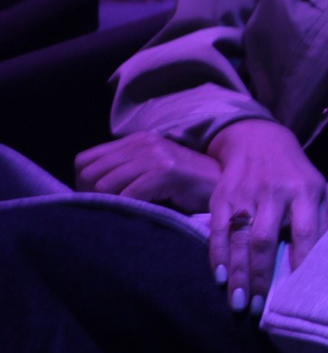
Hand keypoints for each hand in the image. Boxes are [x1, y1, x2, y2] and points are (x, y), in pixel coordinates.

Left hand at [75, 133, 220, 210]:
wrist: (219, 182)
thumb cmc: (183, 182)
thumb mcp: (150, 168)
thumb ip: (125, 170)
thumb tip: (88, 188)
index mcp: (135, 140)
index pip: (85, 160)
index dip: (82, 183)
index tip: (93, 200)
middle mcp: (143, 143)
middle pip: (91, 173)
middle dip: (92, 196)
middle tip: (105, 210)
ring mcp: (155, 155)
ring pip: (107, 184)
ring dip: (110, 203)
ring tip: (122, 212)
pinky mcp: (166, 171)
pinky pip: (130, 194)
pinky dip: (128, 207)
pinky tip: (138, 211)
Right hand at [206, 119, 327, 316]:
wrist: (258, 139)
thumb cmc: (294, 174)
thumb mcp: (316, 187)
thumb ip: (320, 220)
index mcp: (306, 190)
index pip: (306, 233)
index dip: (302, 264)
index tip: (299, 295)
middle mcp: (275, 192)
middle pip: (265, 241)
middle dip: (261, 278)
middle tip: (259, 309)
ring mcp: (245, 194)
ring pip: (240, 240)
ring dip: (238, 275)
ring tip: (239, 304)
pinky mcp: (222, 196)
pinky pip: (218, 232)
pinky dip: (217, 257)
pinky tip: (219, 280)